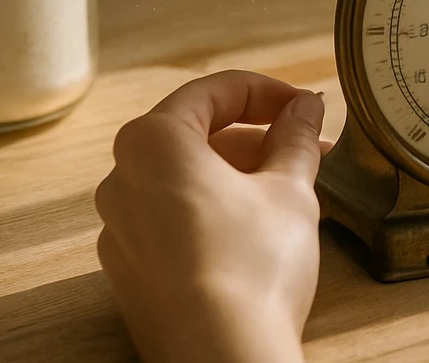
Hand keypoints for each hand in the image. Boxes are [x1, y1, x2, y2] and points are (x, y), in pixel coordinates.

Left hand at [95, 70, 324, 362]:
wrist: (222, 358)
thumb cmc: (250, 269)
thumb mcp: (290, 189)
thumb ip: (296, 138)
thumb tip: (304, 109)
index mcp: (152, 143)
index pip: (213, 92)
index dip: (268, 92)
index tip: (303, 106)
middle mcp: (122, 181)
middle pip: (196, 136)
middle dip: (257, 138)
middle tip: (307, 146)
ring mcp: (121, 232)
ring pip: (185, 182)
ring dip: (239, 176)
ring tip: (292, 189)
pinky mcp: (132, 274)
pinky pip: (173, 223)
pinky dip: (215, 213)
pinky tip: (259, 231)